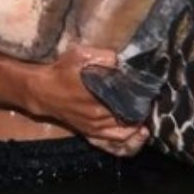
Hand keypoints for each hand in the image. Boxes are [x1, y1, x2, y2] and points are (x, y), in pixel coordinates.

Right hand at [22, 45, 148, 155]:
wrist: (41, 91)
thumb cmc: (61, 71)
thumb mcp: (81, 55)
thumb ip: (104, 56)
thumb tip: (123, 61)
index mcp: (99, 95)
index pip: (130, 98)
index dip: (143, 95)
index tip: (152, 89)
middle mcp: (98, 114)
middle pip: (131, 115)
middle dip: (143, 108)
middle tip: (152, 100)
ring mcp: (95, 126)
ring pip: (126, 130)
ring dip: (138, 122)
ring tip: (146, 112)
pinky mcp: (90, 132)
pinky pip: (115, 139)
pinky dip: (129, 135)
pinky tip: (138, 128)